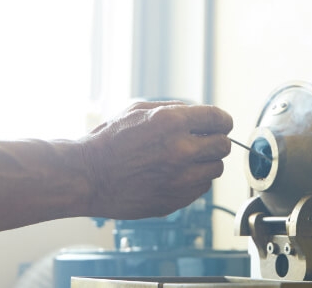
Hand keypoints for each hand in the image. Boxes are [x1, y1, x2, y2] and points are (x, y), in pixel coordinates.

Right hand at [77, 101, 232, 218]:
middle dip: (216, 140)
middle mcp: (180, 150)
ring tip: (187, 159)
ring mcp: (179, 179)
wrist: (88, 176)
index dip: (222, 120)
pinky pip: (200, 189)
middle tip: (204, 141)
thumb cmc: (109, 141)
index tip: (220, 124)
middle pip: (223, 146)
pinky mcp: (174, 200)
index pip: (218, 119)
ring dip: (206, 162)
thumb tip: (198, 115)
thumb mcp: (139, 110)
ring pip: (215, 169)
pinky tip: (176, 175)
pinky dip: (194, 181)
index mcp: (172, 122)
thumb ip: (174, 109)